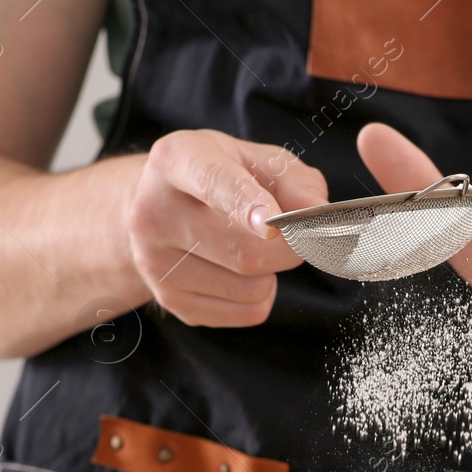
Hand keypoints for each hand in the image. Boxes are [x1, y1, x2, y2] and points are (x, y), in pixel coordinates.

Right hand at [128, 130, 328, 327]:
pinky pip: (247, 312)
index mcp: (175, 160)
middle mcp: (153, 212)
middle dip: (290, 249)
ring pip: (251, 287)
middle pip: (245, 251)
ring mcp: (155, 263)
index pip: (211, 183)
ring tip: (254, 247)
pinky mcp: (170, 301)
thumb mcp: (256, 160)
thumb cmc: (221, 177)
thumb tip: (318, 213)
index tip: (272, 224)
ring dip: (274, 273)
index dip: (246, 204)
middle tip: (299, 235)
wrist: (160, 208)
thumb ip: (295, 181)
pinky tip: (240, 271)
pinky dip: (261, 296)